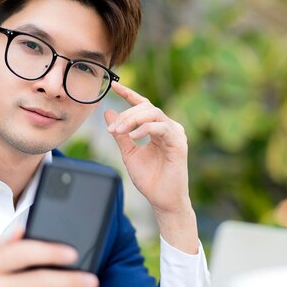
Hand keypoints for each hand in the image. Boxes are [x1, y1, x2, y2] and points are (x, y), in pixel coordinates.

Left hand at [105, 81, 198, 253]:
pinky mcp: (178, 143)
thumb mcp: (129, 153)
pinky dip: (145, 129)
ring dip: (133, 119)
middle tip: (111, 128)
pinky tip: (133, 136)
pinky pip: (161, 127)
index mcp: (157, 128)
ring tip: (118, 131)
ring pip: (153, 113)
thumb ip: (121, 134)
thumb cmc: (150, 179)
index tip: (114, 86)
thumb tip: (109, 112)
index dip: (129, 94)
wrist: (162, 200)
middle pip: (146, 107)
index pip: (143, 105)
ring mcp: (175, 134)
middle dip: (126, 114)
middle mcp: (168, 127)